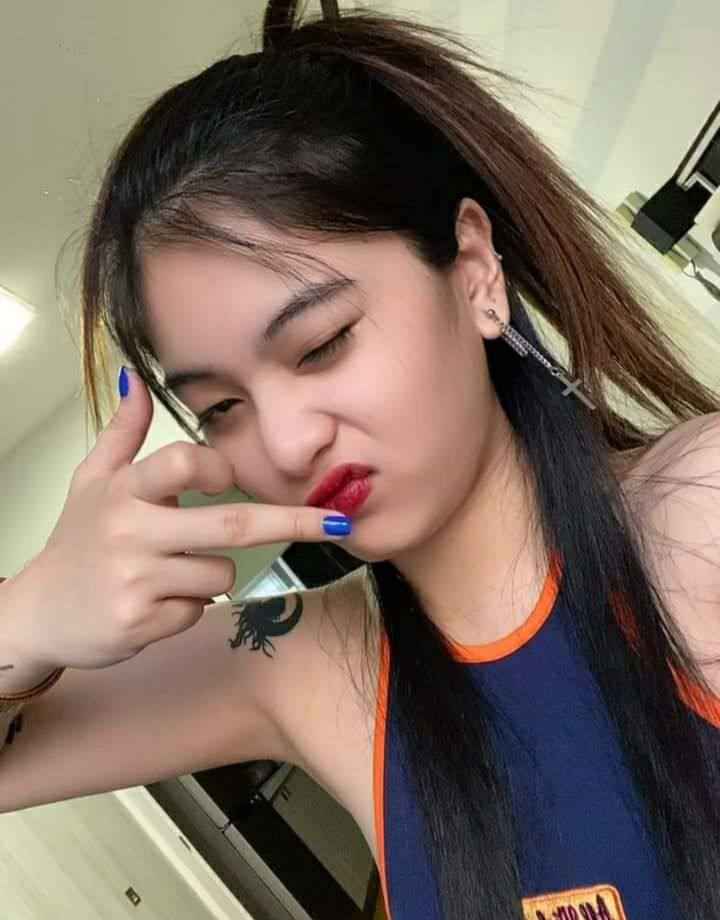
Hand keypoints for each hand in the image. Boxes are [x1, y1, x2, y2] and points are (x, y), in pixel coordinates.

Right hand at [5, 369, 346, 671]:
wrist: (41, 612)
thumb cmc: (78, 539)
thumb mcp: (92, 479)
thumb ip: (123, 432)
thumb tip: (137, 378)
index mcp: (124, 490)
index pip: (187, 464)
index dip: (219, 468)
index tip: (228, 477)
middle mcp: (131, 531)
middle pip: (231, 526)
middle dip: (294, 522)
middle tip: (338, 522)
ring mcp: (136, 580)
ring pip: (222, 573)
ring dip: (213, 573)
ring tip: (168, 572)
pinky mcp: (142, 622)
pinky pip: (201, 608)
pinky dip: (191, 605)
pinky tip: (156, 600)